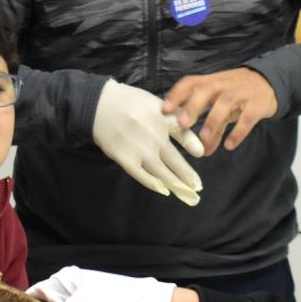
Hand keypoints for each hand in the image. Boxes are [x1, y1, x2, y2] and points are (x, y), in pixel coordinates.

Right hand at [91, 79, 204, 205]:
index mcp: (162, 118)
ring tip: (190, 197)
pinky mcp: (124, 157)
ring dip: (177, 186)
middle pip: (175, 161)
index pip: (183, 134)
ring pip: (161, 173)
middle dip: (189, 178)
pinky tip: (164, 191)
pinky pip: (141, 175)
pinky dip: (153, 184)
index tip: (201, 156)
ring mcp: (138, 148)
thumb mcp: (156, 104)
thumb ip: (177, 121)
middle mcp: (152, 135)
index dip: (194, 146)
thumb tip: (199, 147)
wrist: (99, 105)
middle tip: (199, 189)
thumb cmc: (132, 104)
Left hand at [162, 67, 277, 153]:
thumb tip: (203, 151)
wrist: (271, 82)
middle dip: (193, 106)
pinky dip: (238, 132)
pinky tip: (229, 145)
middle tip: (182, 124)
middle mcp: (225, 84)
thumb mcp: (224, 104)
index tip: (164, 110)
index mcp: (212, 81)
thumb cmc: (239, 93)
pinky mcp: (257, 104)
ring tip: (204, 139)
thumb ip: (213, 126)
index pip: (191, 82)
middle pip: (206, 90)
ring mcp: (242, 93)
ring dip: (213, 121)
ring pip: (225, 103)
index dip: (177, 94)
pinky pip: (247, 118)